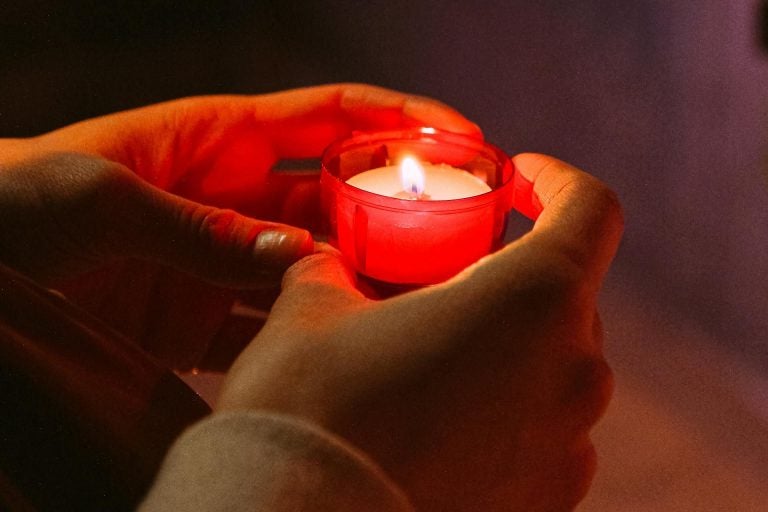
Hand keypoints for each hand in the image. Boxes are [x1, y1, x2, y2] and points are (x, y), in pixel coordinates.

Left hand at [0, 84, 480, 367]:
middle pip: (341, 195)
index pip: (332, 116)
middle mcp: (236, 195)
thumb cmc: (15, 198)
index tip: (463, 136)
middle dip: (400, 208)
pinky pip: (271, 319)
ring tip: (418, 299)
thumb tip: (299, 255)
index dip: (401, 117)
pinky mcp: (203, 313)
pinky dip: (306, 331)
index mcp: (221, 139)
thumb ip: (202, 228)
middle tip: (460, 235)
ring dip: (362, 279)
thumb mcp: (102, 198)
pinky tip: (343, 345)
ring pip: (316, 263)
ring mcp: (224, 257)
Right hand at [217, 153, 622, 510]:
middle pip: (565, 292)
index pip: (590, 209)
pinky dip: (505, 408)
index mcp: (532, 300)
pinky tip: (440, 421)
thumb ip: (339, 268)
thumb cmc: (309, 407)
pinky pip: (543, 429)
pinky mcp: (550, 499)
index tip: (519, 178)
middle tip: (446, 276)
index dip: (557, 181)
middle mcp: (574, 372)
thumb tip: (335, 266)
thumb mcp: (311, 308)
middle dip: (510, 273)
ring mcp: (570, 445)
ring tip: (434, 356)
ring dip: (506, 345)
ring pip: (553, 363)